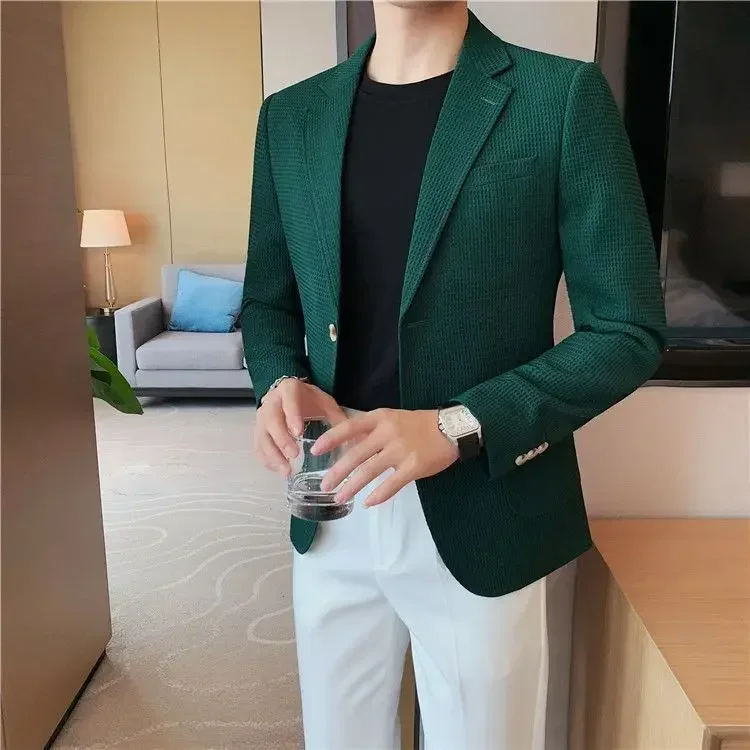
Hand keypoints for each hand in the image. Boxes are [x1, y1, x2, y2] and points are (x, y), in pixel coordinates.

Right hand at [255, 379, 345, 476]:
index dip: (292, 416)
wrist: (289, 394)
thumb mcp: (326, 403)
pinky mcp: (259, 430)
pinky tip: (278, 470)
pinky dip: (266, 459)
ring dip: (272, 455)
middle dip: (281, 439)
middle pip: (271, 420)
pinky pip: (258, 446)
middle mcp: (271, 402)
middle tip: (293, 455)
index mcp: (289, 390)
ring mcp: (261, 417)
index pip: (288, 401)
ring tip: (286, 471)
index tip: (299, 433)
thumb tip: (359, 440)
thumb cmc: (310, 401)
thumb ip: (339, 419)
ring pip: (262, 436)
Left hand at [313, 408, 458, 506]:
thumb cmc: (419, 424)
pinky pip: (392, 484)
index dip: (331, 439)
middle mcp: (388, 433)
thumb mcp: (392, 418)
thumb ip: (372, 431)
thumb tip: (348, 449)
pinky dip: (378, 495)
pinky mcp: (414, 466)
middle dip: (338, 472)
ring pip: (370, 471)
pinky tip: (368, 502)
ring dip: (352, 486)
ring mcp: (401, 450)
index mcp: (380, 418)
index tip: (315, 451)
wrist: (451, 428)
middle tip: (325, 485)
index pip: (350, 428)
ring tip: (340, 497)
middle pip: (356, 454)